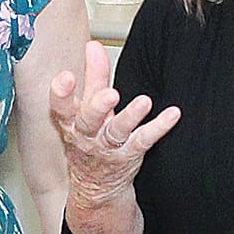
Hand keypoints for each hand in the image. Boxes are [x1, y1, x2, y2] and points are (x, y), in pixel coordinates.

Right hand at [49, 41, 180, 212]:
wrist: (97, 187)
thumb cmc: (90, 140)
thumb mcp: (85, 109)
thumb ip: (92, 77)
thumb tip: (93, 45)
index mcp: (71, 123)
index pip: (60, 108)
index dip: (60, 93)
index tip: (66, 77)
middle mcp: (87, 136)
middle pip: (88, 121)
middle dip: (98, 107)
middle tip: (110, 94)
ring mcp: (108, 148)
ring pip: (116, 132)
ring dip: (130, 117)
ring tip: (144, 102)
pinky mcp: (130, 155)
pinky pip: (144, 140)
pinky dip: (159, 127)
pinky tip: (173, 114)